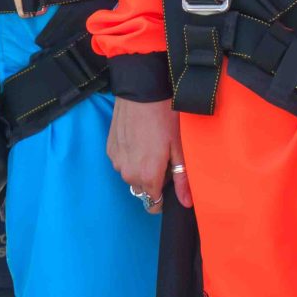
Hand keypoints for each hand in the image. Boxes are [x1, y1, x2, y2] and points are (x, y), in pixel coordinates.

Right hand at [108, 97, 191, 213]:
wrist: (140, 92)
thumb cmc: (164, 117)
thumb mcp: (179, 147)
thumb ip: (182, 178)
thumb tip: (186, 202)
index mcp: (148, 175)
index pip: (153, 204)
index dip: (163, 197)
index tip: (170, 182)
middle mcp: (128, 173)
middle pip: (142, 189)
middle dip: (153, 180)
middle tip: (163, 157)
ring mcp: (116, 161)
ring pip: (131, 176)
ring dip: (140, 168)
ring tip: (151, 146)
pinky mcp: (110, 149)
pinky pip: (121, 162)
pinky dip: (130, 157)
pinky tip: (139, 139)